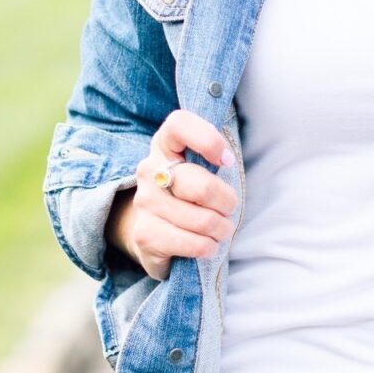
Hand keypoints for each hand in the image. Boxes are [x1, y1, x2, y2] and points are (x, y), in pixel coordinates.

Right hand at [107, 108, 238, 280]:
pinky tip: (206, 245)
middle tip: (228, 209)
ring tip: (220, 229)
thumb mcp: (199, 169)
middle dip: (227, 203)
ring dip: (222, 229)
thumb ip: (212, 157)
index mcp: (164, 145)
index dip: (208, 139)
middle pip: (203, 187)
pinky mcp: (145, 235)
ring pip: (203, 220)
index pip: (180, 125)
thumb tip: (227, 161)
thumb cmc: (188, 195)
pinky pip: (193, 243)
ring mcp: (145, 203)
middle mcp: (149, 170)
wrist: (153, 234)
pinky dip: (208, 247)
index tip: (226, 161)